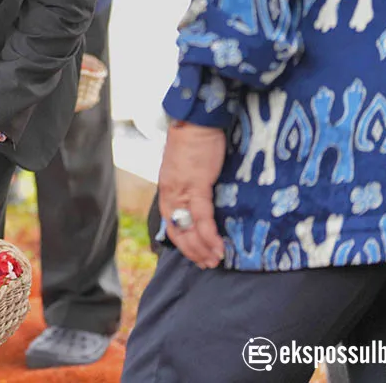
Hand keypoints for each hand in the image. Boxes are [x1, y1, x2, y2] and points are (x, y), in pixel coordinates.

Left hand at [158, 121, 226, 268]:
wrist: (196, 121)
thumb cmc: (195, 143)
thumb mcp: (186, 169)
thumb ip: (189, 188)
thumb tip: (200, 204)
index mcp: (167, 190)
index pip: (170, 225)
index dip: (183, 244)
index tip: (196, 256)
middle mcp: (170, 193)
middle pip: (177, 231)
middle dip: (193, 251)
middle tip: (208, 264)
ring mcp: (181, 190)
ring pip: (189, 228)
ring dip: (203, 248)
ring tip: (216, 259)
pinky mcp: (196, 184)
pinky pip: (202, 216)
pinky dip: (209, 234)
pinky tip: (218, 245)